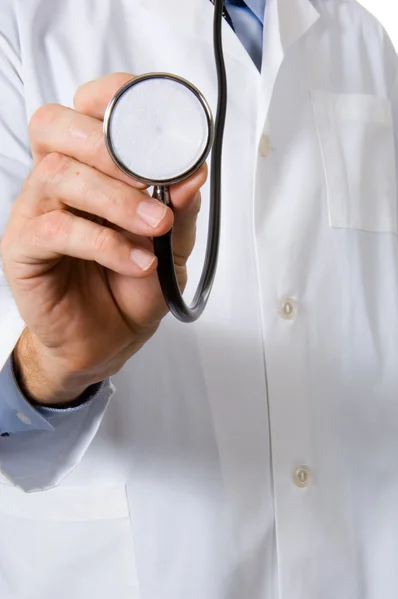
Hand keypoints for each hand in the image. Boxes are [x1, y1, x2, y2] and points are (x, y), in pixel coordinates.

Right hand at [1, 73, 205, 404]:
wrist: (109, 338)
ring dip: (115, 199)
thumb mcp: (171, 245)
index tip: (155, 119)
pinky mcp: (23, 248)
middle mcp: (56, 180)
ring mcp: (35, 211)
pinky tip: (136, 262)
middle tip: (153, 180)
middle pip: (56, 127)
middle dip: (109, 147)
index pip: (84, 109)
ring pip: (57, 175)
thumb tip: (193, 172)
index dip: (112, 98)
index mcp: (88, 166)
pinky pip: (55, 230)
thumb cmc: (132, 285)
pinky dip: (104, 243)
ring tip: (154, 227)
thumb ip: (180, 209)